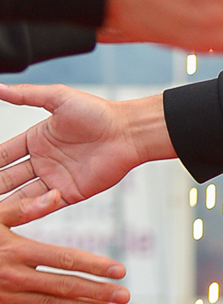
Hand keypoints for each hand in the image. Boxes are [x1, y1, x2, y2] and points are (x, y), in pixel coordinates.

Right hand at [0, 86, 167, 209]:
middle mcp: (42, 161)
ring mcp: (55, 179)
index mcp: (36, 140)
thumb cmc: (98, 112)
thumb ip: (27, 95)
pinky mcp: (70, 194)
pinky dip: (28, 211)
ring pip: (21, 195)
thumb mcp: (58, 99)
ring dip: (5, 203)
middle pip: (7, 178)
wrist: (128, 132)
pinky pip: (44, 205)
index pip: (2, 155)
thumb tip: (0, 88)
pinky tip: (12, 216)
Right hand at [0, 188, 128, 303]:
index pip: (65, 258)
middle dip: (98, 291)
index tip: (121, 270)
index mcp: (17, 250)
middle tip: (126, 296)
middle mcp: (14, 275)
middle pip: (65, 285)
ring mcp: (3, 297)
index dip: (95, 265)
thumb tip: (57, 194)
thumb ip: (24, 208)